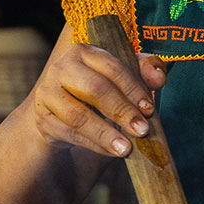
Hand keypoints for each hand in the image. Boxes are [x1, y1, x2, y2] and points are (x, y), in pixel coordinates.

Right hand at [28, 39, 167, 157]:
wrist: (61, 111)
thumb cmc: (97, 91)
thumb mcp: (121, 79)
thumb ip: (143, 72)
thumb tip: (159, 77)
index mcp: (84, 52)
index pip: (112, 67)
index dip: (133, 88)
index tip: (149, 109)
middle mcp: (61, 68)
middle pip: (95, 89)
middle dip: (122, 111)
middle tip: (142, 130)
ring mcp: (48, 94)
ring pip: (79, 115)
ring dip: (106, 133)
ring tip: (127, 148)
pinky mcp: (44, 119)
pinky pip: (71, 134)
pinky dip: (95, 144)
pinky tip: (112, 151)